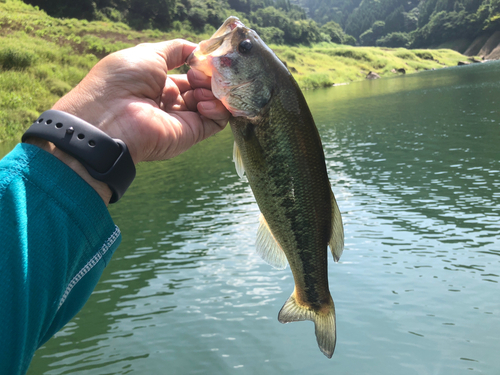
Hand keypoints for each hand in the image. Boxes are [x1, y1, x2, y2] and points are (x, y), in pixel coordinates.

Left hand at [52, 39, 229, 163]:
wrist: (110, 118)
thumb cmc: (122, 82)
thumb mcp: (148, 54)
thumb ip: (176, 50)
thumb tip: (198, 49)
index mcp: (158, 84)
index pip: (190, 73)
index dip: (200, 64)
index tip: (203, 58)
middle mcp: (172, 101)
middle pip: (203, 87)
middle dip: (207, 76)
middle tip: (197, 73)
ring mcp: (183, 119)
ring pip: (213, 101)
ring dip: (211, 90)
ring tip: (198, 86)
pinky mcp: (192, 134)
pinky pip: (216, 120)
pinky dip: (218, 108)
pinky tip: (202, 102)